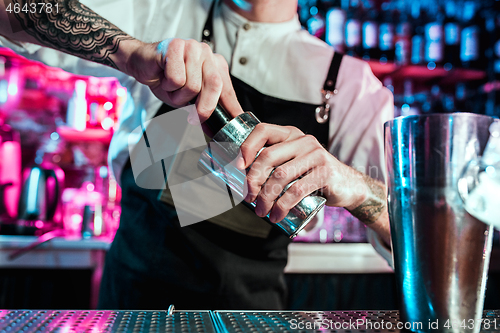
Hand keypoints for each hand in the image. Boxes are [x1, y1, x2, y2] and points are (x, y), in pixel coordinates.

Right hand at [125, 38, 242, 121]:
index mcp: (214, 64)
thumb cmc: (165, 78)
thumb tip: (213, 128)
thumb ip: (202, 108)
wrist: (141, 63)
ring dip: (178, 94)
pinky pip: (176, 78)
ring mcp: (192, 47)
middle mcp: (207, 53)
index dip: (231, 108)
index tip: (233, 124)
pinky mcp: (176, 46)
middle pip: (214, 85)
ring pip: (193, 85)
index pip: (227, 90)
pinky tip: (164, 77)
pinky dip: (168, 85)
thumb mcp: (188, 97)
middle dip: (204, 107)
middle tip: (194, 118)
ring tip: (171, 86)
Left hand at [239, 123, 368, 222]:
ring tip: (261, 211)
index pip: (262, 131)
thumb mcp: (293, 163)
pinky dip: (282, 206)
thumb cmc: (312, 175)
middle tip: (248, 198)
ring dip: (265, 197)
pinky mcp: (325, 172)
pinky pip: (296, 190)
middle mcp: (303, 140)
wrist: (347, 185)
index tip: (237, 167)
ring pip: (280, 176)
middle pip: (267, 156)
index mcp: (290, 134)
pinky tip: (276, 215)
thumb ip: (273, 164)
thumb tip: (241, 181)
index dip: (246, 147)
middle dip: (252, 180)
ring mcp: (316, 155)